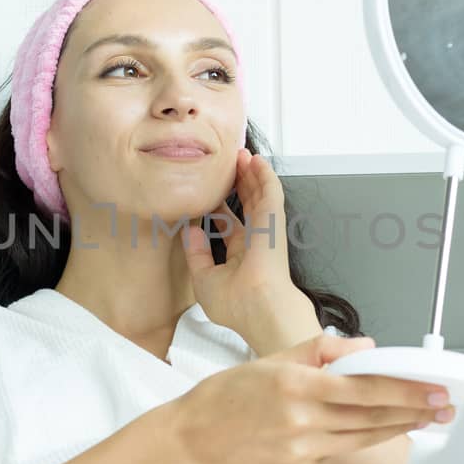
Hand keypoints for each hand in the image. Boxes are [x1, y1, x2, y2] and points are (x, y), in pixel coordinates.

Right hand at [158, 330, 453, 463]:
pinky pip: (339, 451)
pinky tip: (383, 431)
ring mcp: (301, 450)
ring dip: (399, 429)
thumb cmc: (226, 395)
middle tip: (446, 406)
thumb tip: (365, 347)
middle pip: (372, 418)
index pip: (365, 388)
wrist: (190, 440)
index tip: (433, 387)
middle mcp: (301, 421)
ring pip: (362, 439)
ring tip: (428, 420)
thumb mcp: (269, 358)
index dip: (404, 390)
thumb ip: (321, 350)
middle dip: (414, 412)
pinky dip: (362, 439)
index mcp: (296, 386)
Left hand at [180, 148, 293, 333]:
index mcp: (241, 256)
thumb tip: (189, 231)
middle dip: (238, 185)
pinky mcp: (274, 220)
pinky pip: (271, 191)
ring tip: (241, 155)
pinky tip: (257, 161)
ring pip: (259, 194)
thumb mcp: (204, 279)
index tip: (207, 194)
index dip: (220, 208)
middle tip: (228, 166)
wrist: (259, 308)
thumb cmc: (235, 303)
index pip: (230, 225)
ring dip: (251, 174)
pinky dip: (265, 175)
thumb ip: (196, 254)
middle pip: (247, 205)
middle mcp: (255, 241)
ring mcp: (266, 229)